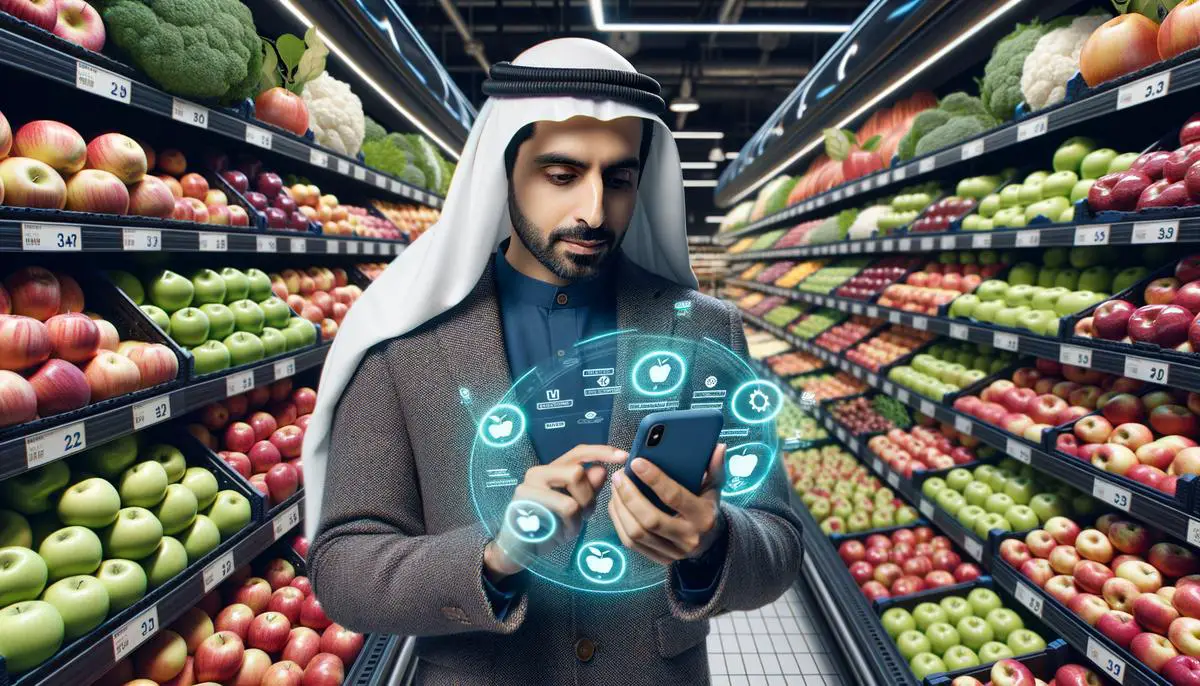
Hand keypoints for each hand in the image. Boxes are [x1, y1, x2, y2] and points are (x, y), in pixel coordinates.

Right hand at [484, 444, 626, 580]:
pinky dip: (569, 526)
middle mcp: (538, 472)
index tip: (623, 457)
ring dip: (578, 517)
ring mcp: (528, 487)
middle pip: (578, 472)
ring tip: (568, 527)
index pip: (579, 452)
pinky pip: (562, 512)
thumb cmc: (547, 527)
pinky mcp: (524, 504)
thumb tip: (602, 469)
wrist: (517, 550)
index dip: (602, 452)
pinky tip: (559, 533)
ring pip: (571, 496)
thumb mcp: (574, 508)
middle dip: (589, 498)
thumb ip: (588, 489)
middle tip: (584, 516)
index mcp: (551, 469)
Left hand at [607, 443, 726, 565]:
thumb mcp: (715, 488)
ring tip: (615, 487)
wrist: (710, 543)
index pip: (674, 497)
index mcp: (703, 517)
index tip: (636, 462)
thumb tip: (718, 447)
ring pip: (636, 533)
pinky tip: (615, 504)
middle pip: (650, 519)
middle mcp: (688, 538)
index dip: (654, 479)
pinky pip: (630, 543)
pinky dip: (619, 522)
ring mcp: (672, 552)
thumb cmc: (707, 508)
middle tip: (619, 475)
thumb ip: (715, 467)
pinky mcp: (658, 558)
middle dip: (629, 495)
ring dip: (620, 508)